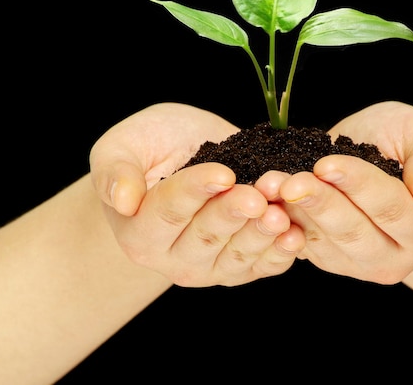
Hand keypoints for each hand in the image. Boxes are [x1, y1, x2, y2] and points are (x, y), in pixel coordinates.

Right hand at [89, 103, 303, 285]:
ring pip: (238, 256)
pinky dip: (280, 253)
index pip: (169, 211)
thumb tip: (123, 201)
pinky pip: (262, 265)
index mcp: (141, 230)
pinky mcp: (240, 266)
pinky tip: (297, 235)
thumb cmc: (147, 148)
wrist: (180, 158)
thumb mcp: (119, 146)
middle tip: (257, 197)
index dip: (197, 192)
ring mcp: (210, 266)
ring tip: (280, 214)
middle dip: (234, 214)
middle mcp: (174, 257)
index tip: (224, 173)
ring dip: (262, 235)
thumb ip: (115, 171)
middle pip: (206, 237)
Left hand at [254, 101, 412, 283]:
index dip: (357, 185)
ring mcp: (360, 263)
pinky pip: (303, 244)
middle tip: (290, 181)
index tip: (326, 163)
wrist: (384, 156)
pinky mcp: (329, 259)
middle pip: (354, 233)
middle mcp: (396, 256)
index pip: (391, 208)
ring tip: (272, 185)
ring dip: (294, 212)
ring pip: (324, 242)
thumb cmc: (409, 143)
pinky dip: (282, 221)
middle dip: (319, 203)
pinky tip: (267, 197)